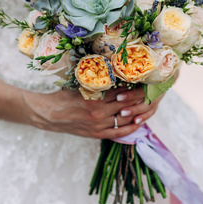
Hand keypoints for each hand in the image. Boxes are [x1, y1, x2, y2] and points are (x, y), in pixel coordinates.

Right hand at [23, 87, 161, 138]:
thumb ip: (98, 80)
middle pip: (129, 105)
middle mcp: (100, 113)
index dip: (137, 86)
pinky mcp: (98, 134)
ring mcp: (100, 125)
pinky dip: (131, 127)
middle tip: (152, 90)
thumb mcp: (80, 83)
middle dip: (142, 98)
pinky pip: (120, 132)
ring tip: (149, 104)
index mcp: (96, 98)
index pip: (124, 91)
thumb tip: (116, 69)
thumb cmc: (64, 95)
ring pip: (126, 118)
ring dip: (139, 112)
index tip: (146, 79)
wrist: (49, 114)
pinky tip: (139, 121)